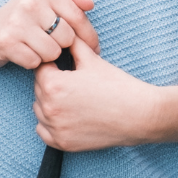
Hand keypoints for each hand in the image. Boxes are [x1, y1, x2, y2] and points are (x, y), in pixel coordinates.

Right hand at [0, 0, 97, 70]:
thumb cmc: (19, 21)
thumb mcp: (43, 4)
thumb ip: (70, 0)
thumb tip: (89, 4)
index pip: (77, 16)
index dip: (88, 36)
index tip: (92, 48)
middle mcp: (29, 3)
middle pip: (67, 37)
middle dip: (61, 46)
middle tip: (49, 45)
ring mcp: (16, 22)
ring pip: (52, 52)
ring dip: (46, 56)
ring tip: (34, 48)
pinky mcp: (6, 42)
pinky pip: (34, 62)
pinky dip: (31, 63)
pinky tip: (23, 54)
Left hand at [32, 37, 162, 150]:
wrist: (138, 115)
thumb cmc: (117, 86)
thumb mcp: (92, 59)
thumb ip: (72, 44)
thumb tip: (62, 34)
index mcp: (54, 85)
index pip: (40, 68)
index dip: (53, 64)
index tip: (64, 65)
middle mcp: (49, 108)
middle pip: (39, 89)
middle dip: (52, 82)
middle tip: (74, 81)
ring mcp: (55, 128)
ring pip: (40, 110)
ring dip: (49, 102)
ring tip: (73, 98)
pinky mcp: (63, 143)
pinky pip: (43, 131)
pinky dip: (51, 124)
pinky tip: (68, 115)